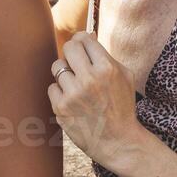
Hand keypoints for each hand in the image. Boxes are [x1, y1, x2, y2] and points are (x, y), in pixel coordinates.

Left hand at [48, 32, 145, 171]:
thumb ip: (105, 54)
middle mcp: (89, 79)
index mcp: (107, 68)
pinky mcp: (61, 108)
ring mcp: (73, 94)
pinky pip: (52, 87)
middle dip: (72, 52)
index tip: (83, 47)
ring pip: (58, 67)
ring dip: (66, 73)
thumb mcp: (124, 76)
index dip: (83, 41)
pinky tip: (73, 101)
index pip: (84, 39)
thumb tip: (86, 35)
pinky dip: (61, 92)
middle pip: (68, 48)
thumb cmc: (121, 105)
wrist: (119, 141)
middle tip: (77, 62)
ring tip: (77, 85)